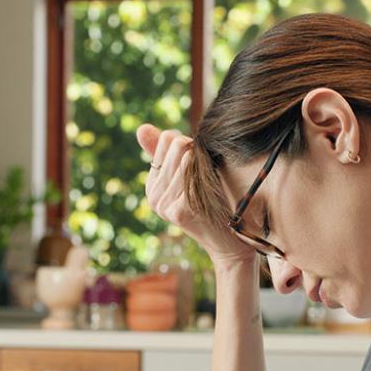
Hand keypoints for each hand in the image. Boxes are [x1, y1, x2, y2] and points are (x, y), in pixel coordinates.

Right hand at [137, 124, 256, 268]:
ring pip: (187, 156)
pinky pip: (194, 171)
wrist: (229, 242)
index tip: (199, 166)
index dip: (189, 145)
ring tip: (211, 187)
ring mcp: (165, 204)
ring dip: (206, 164)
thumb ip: (164, 153)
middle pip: (176, 144)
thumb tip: (141, 128)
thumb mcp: (185, 177)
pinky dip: (209, 174)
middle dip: (197, 152)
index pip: (167, 139)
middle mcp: (153, 196)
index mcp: (152, 186)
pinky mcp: (179, 210)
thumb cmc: (212, 204)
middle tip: (207, 177)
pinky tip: (214, 193)